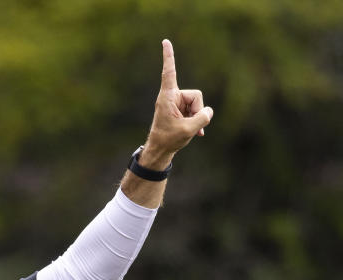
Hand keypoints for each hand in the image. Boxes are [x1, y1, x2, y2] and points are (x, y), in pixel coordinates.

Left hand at [141, 39, 213, 168]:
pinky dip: (197, 121)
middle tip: (190, 126)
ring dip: (197, 117)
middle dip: (198, 110)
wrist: (159, 151)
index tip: (165, 41)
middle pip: (196, 95)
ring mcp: (177, 103)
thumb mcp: (189, 129)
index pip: (169, 72)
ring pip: (197, 104)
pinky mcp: (181, 110)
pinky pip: (196, 110)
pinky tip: (197, 132)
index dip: (169, 57)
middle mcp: (172, 97)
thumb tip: (208, 111)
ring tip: (189, 130)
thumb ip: (203, 117)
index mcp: (168, 96)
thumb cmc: (168, 139)